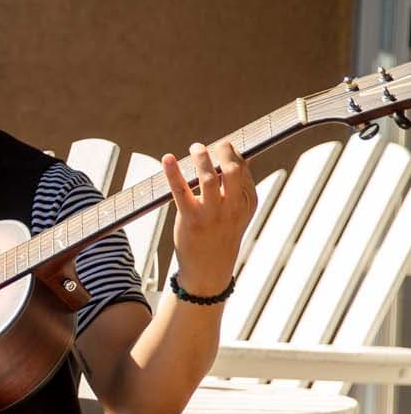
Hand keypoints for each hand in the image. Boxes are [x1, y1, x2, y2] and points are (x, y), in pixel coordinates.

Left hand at [163, 139, 255, 292]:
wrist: (210, 269)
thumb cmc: (221, 234)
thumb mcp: (238, 211)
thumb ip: (239, 187)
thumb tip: (242, 158)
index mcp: (247, 202)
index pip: (243, 169)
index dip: (232, 153)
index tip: (222, 145)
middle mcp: (232, 207)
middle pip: (232, 170)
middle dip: (223, 151)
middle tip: (214, 144)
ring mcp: (212, 213)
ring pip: (209, 178)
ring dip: (201, 158)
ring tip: (196, 147)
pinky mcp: (191, 219)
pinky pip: (181, 191)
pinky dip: (172, 172)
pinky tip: (167, 159)